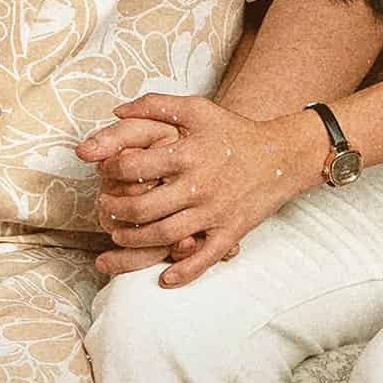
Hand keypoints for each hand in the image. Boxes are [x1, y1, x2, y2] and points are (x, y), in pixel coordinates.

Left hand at [83, 94, 323, 285]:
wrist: (280, 156)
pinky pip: (204, 258)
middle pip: (144, 207)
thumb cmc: (232, 131)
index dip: (111, 170)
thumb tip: (115, 112)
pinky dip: (183, 272)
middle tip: (103, 209)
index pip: (136, 166)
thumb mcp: (195, 109)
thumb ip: (154, 105)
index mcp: (187, 153)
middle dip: (116, 211)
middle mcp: (198, 185)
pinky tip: (164, 277)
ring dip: (135, 241)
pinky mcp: (231, 232)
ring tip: (119, 235)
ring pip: (165, 235)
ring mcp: (215, 212)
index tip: (103, 172)